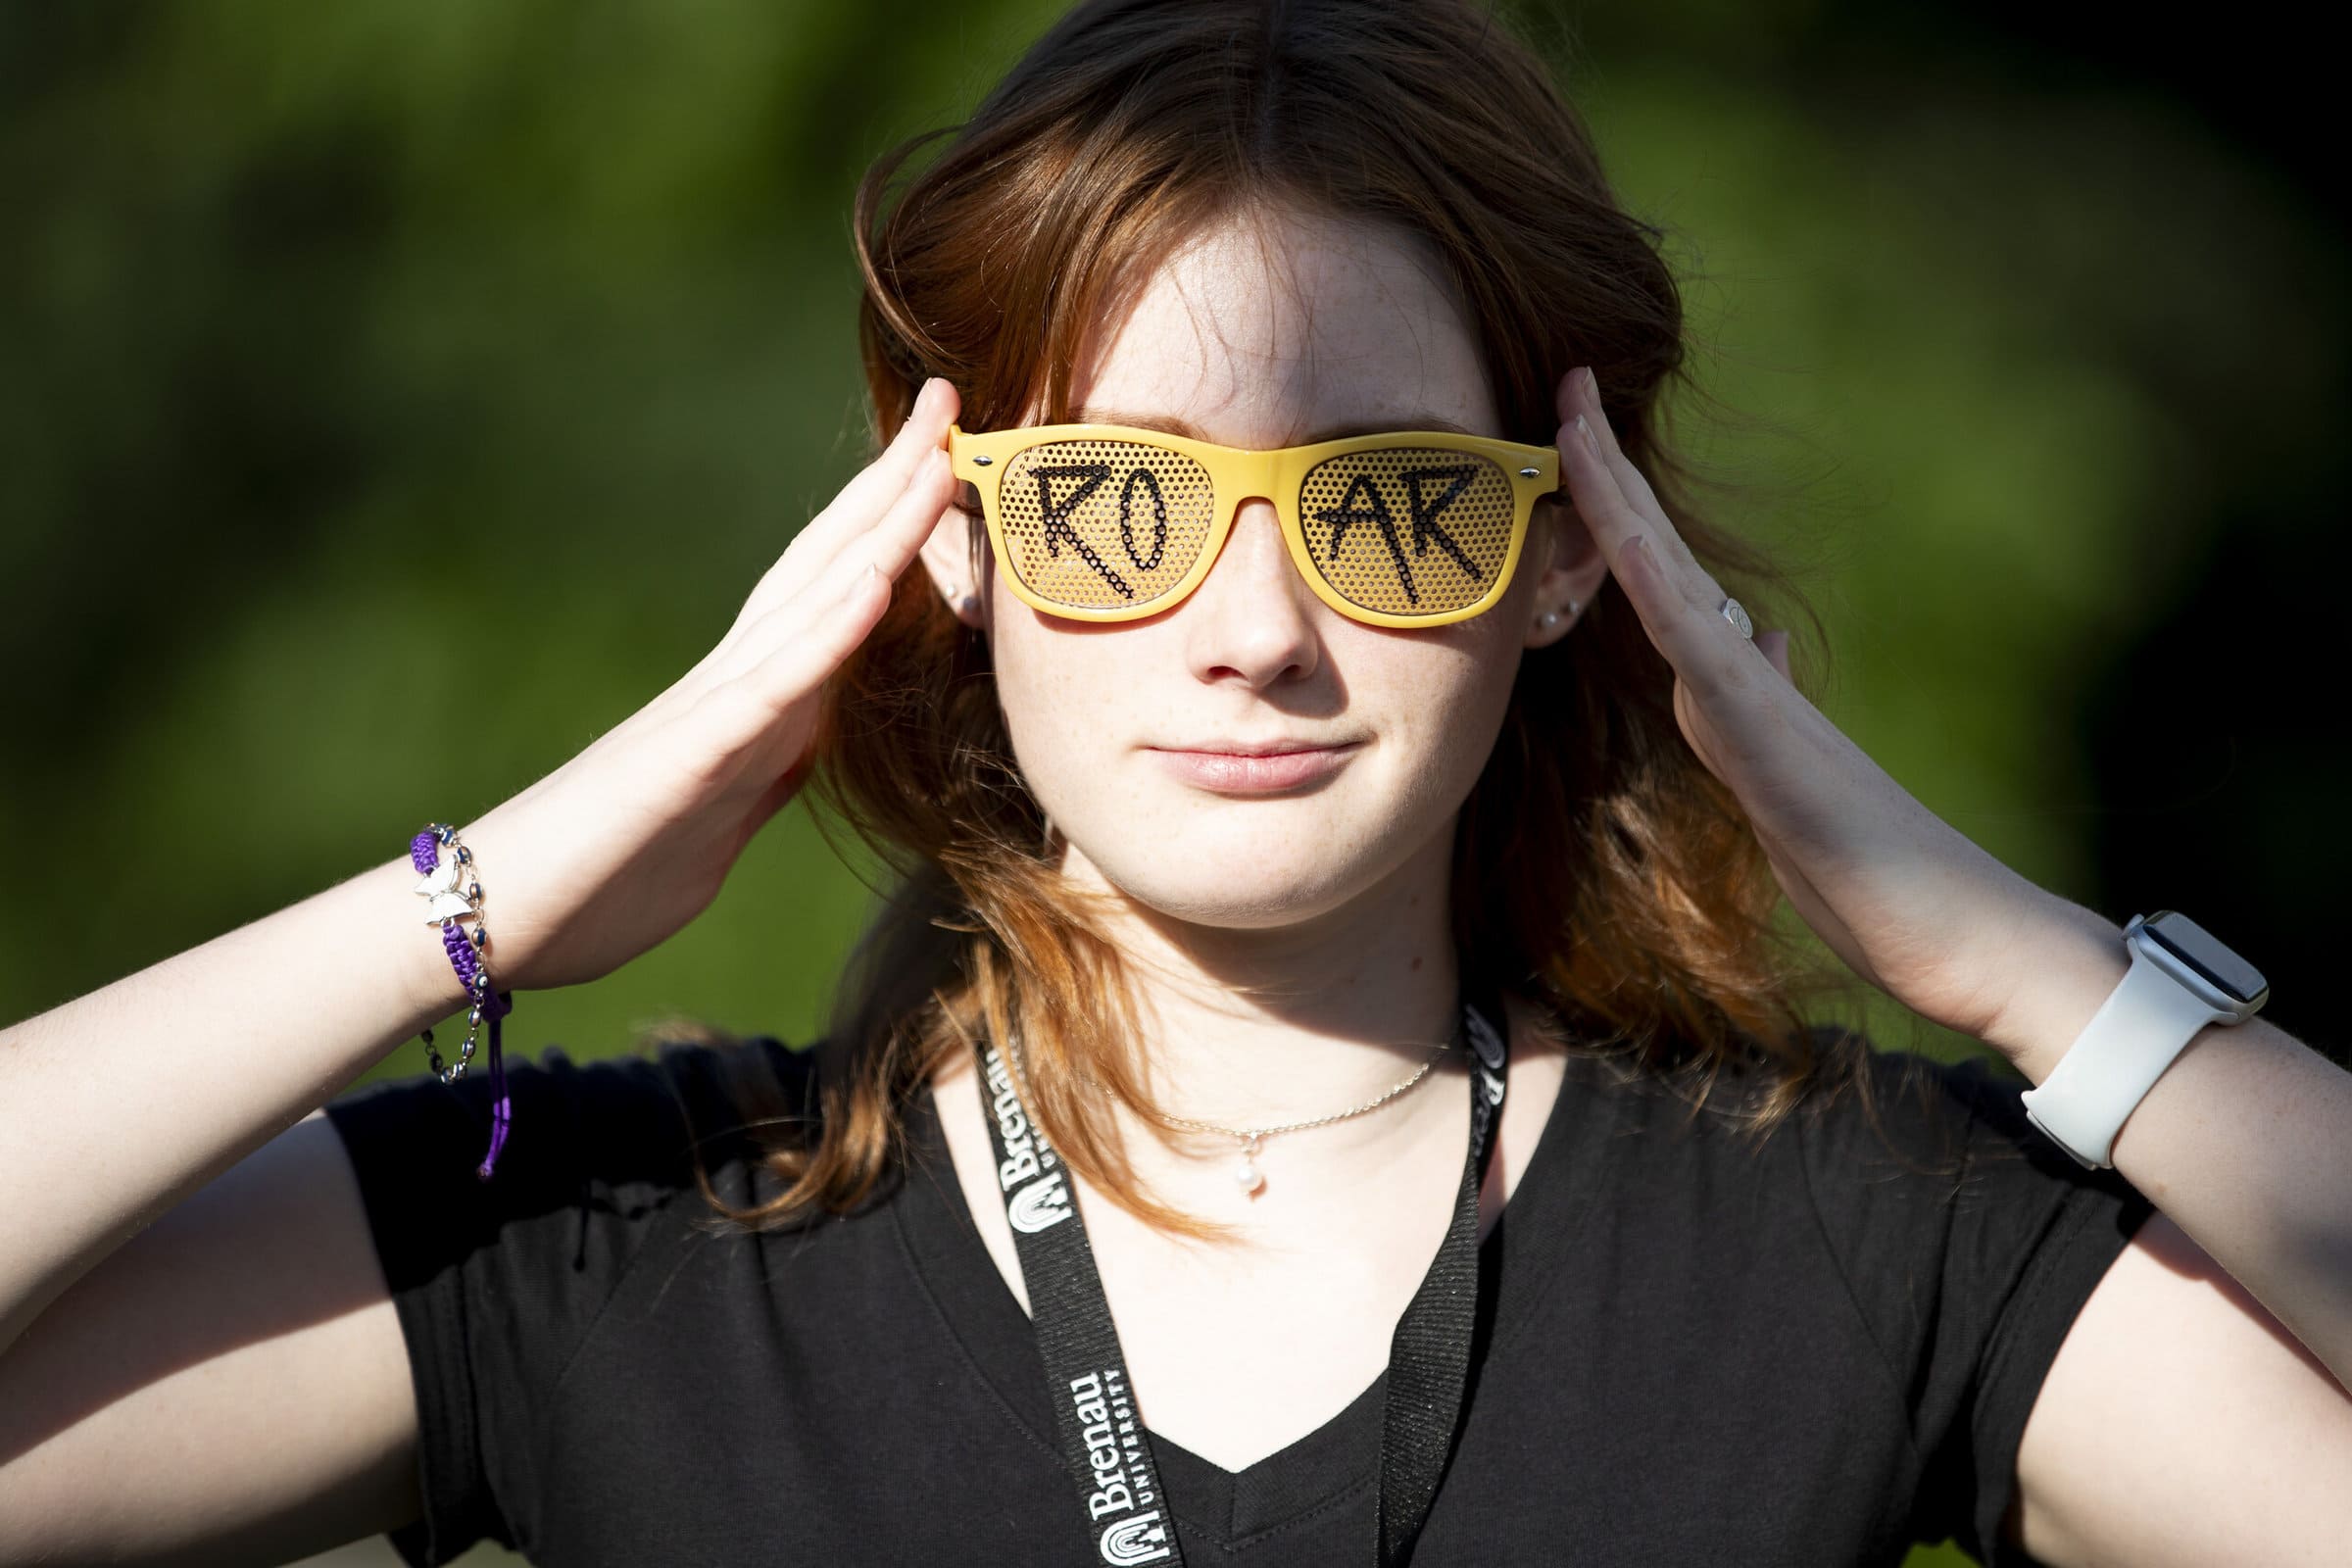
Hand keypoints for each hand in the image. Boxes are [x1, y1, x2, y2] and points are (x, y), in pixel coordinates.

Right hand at [446, 377, 963, 994]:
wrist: (497, 919)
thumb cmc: (607, 873)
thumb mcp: (723, 813)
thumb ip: (768, 764)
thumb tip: (813, 732)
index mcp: (746, 698)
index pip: (830, 588)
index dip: (891, 523)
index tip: (952, 456)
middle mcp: (730, 681)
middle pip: (825, 562)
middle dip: (893, 487)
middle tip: (952, 401)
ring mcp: (708, 709)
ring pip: (806, 601)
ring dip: (876, 532)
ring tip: (936, 461)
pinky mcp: (687, 757)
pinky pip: (771, 689)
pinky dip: (826, 634)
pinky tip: (874, 584)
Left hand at [1554, 364, 2060, 1057]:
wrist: (1952, 924)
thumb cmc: (1869, 866)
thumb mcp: (1779, 782)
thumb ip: (1751, 715)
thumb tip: (1747, 646)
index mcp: (1732, 688)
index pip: (1655, 582)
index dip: (1609, 509)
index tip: (1569, 438)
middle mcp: (1740, 677)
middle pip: (1656, 558)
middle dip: (1606, 475)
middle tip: (1567, 385)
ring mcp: (1755, 702)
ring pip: (1670, 586)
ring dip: (1620, 507)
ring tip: (1580, 428)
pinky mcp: (1770, 743)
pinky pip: (1704, 655)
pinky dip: (1663, 597)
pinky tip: (1630, 549)